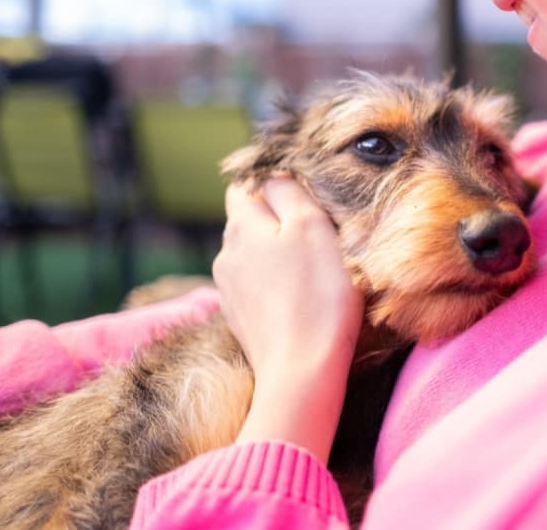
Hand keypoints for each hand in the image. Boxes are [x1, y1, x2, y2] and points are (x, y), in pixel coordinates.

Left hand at [213, 178, 362, 460]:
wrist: (303, 371)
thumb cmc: (317, 296)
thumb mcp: (312, 226)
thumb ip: (288, 191)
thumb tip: (273, 174)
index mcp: (240, 228)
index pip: (245, 187)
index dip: (275, 186)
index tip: (308, 200)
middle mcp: (226, 256)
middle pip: (251, 223)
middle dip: (279, 223)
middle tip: (320, 235)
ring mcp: (231, 292)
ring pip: (256, 257)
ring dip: (280, 257)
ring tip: (316, 271)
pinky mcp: (243, 321)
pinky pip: (260, 288)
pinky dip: (279, 286)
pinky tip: (304, 300)